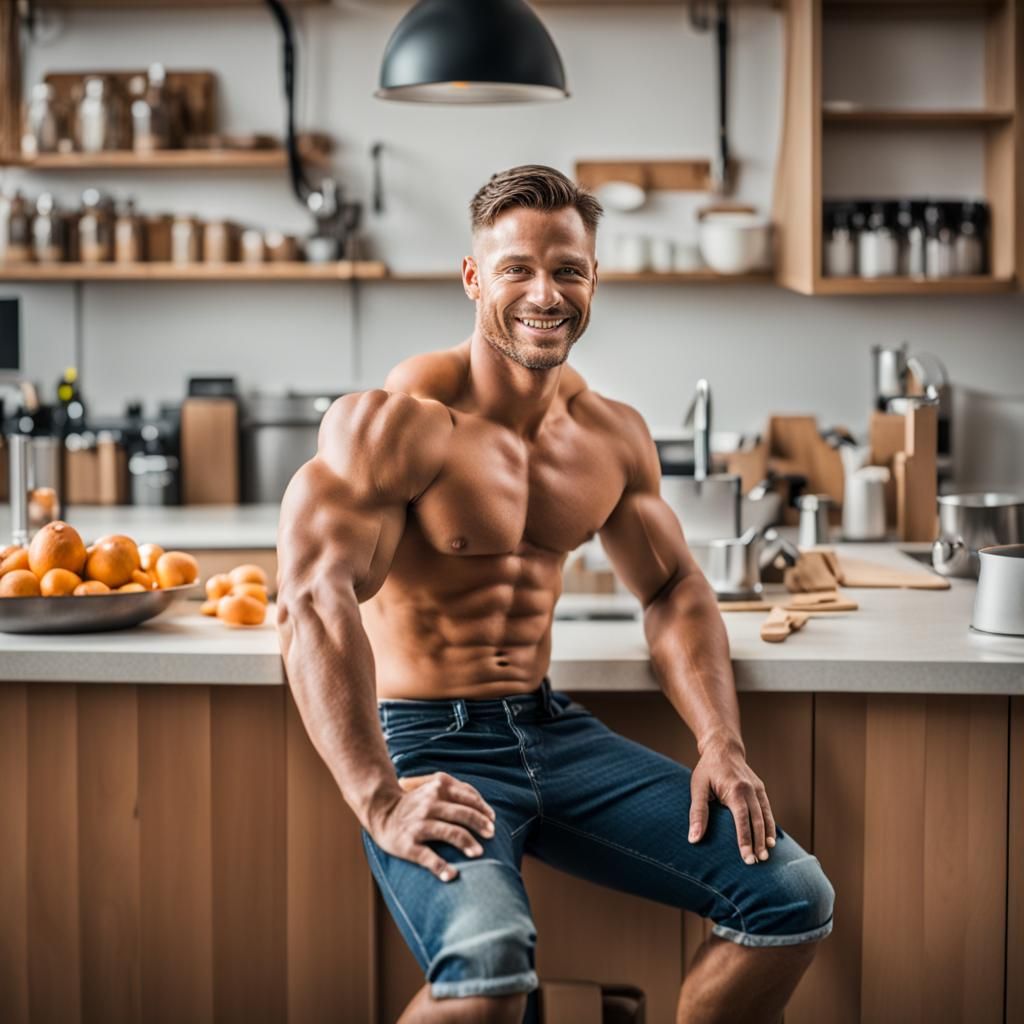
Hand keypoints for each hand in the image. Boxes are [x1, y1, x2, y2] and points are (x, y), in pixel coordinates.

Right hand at [366, 772, 496, 882]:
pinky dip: (441, 867)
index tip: (492, 821)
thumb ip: (456, 791)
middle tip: (491, 835)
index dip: (483, 809)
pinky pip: (428, 857)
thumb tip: (483, 806)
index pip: (468, 797)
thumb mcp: (433, 788)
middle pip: (463, 814)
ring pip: (450, 832)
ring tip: (479, 854)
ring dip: (468, 843)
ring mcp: (418, 824)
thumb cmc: (415, 802)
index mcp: (438, 788)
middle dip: (480, 825)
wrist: (381, 811)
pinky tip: (452, 875)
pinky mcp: (407, 844)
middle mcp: (428, 804)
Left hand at [688, 738, 776, 864]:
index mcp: (735, 789)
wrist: (723, 748)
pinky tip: (770, 840)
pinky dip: (769, 825)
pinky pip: (768, 810)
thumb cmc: (707, 770)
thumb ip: (697, 813)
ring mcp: (758, 789)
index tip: (747, 858)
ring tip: (766, 855)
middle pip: (757, 821)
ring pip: (766, 817)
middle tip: (757, 862)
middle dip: (758, 843)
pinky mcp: (761, 790)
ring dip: (766, 837)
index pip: (742, 820)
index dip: (745, 841)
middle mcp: (750, 790)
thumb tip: (693, 839)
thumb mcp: (698, 788)